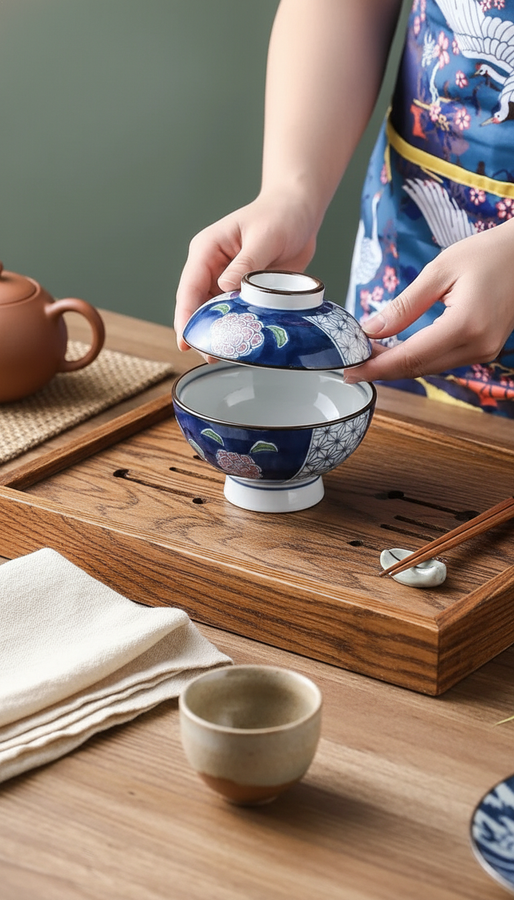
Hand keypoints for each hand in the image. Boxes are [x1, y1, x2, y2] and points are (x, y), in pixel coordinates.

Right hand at [174, 191, 317, 349]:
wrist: (300, 212)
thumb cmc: (280, 215)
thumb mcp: (264, 237)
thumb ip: (246, 263)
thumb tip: (225, 288)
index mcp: (207, 250)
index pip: (189, 287)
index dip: (186, 316)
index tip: (185, 341)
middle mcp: (212, 267)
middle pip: (197, 305)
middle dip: (201, 330)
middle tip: (210, 356)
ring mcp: (227, 281)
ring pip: (215, 313)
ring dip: (220, 332)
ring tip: (227, 355)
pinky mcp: (244, 291)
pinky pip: (236, 313)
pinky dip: (239, 328)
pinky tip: (244, 343)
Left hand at [344, 218, 513, 382]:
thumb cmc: (487, 254)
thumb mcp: (439, 271)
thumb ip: (404, 306)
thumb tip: (371, 331)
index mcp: (465, 325)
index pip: (411, 357)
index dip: (377, 367)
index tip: (350, 369)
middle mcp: (477, 346)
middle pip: (419, 369)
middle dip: (383, 369)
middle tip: (352, 364)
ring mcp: (484, 351)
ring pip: (431, 369)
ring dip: (399, 366)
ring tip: (368, 356)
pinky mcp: (485, 349)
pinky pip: (444, 361)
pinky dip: (418, 359)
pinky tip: (397, 352)